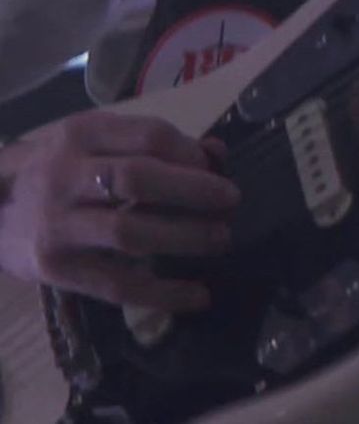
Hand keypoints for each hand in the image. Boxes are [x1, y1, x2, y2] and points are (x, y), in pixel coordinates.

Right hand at [0, 110, 239, 311]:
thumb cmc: (61, 167)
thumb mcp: (98, 139)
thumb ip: (154, 143)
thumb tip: (216, 153)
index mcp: (81, 133)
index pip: (147, 136)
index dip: (189, 152)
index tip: (216, 167)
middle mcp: (65, 175)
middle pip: (138, 179)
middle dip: (194, 191)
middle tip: (231, 201)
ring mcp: (58, 225)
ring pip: (130, 231)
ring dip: (185, 237)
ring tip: (222, 239)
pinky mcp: (56, 270)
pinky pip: (116, 285)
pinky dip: (162, 293)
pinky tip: (197, 295)